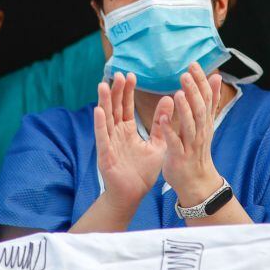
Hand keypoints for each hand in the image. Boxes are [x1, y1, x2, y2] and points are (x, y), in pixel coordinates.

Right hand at [93, 73, 166, 208]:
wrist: (133, 195)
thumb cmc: (142, 172)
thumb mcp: (157, 144)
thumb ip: (161, 123)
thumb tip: (170, 99)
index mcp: (127, 131)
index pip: (126, 107)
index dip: (127, 91)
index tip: (131, 75)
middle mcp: (116, 134)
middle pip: (115, 108)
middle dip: (116, 92)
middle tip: (119, 74)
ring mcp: (109, 143)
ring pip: (106, 119)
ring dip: (104, 102)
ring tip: (104, 85)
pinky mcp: (105, 154)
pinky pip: (102, 137)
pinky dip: (100, 124)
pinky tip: (98, 110)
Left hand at [158, 63, 223, 206]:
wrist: (197, 182)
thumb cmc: (197, 149)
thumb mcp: (205, 123)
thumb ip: (209, 100)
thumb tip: (216, 76)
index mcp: (205, 121)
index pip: (205, 98)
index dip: (200, 81)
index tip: (193, 64)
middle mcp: (201, 131)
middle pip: (199, 109)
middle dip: (193, 91)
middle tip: (185, 75)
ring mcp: (191, 144)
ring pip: (189, 125)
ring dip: (184, 110)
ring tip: (178, 94)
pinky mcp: (180, 157)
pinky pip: (175, 143)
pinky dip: (170, 131)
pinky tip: (162, 119)